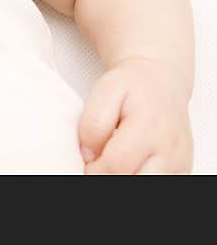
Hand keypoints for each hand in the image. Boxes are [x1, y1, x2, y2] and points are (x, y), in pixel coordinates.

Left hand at [78, 56, 193, 173]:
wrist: (161, 83)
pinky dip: (140, 177)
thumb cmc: (132, 87)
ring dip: (128, 178)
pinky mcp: (183, 170)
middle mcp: (169, 148)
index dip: (94, 170)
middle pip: (136, 181)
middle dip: (111, 178)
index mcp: (148, 126)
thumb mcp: (105, 92)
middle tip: (99, 166)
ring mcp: (179, 162)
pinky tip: (130, 166)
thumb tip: (89, 156)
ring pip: (150, 185)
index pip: (117, 164)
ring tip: (115, 163)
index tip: (87, 162)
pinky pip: (162, 183)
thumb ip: (93, 124)